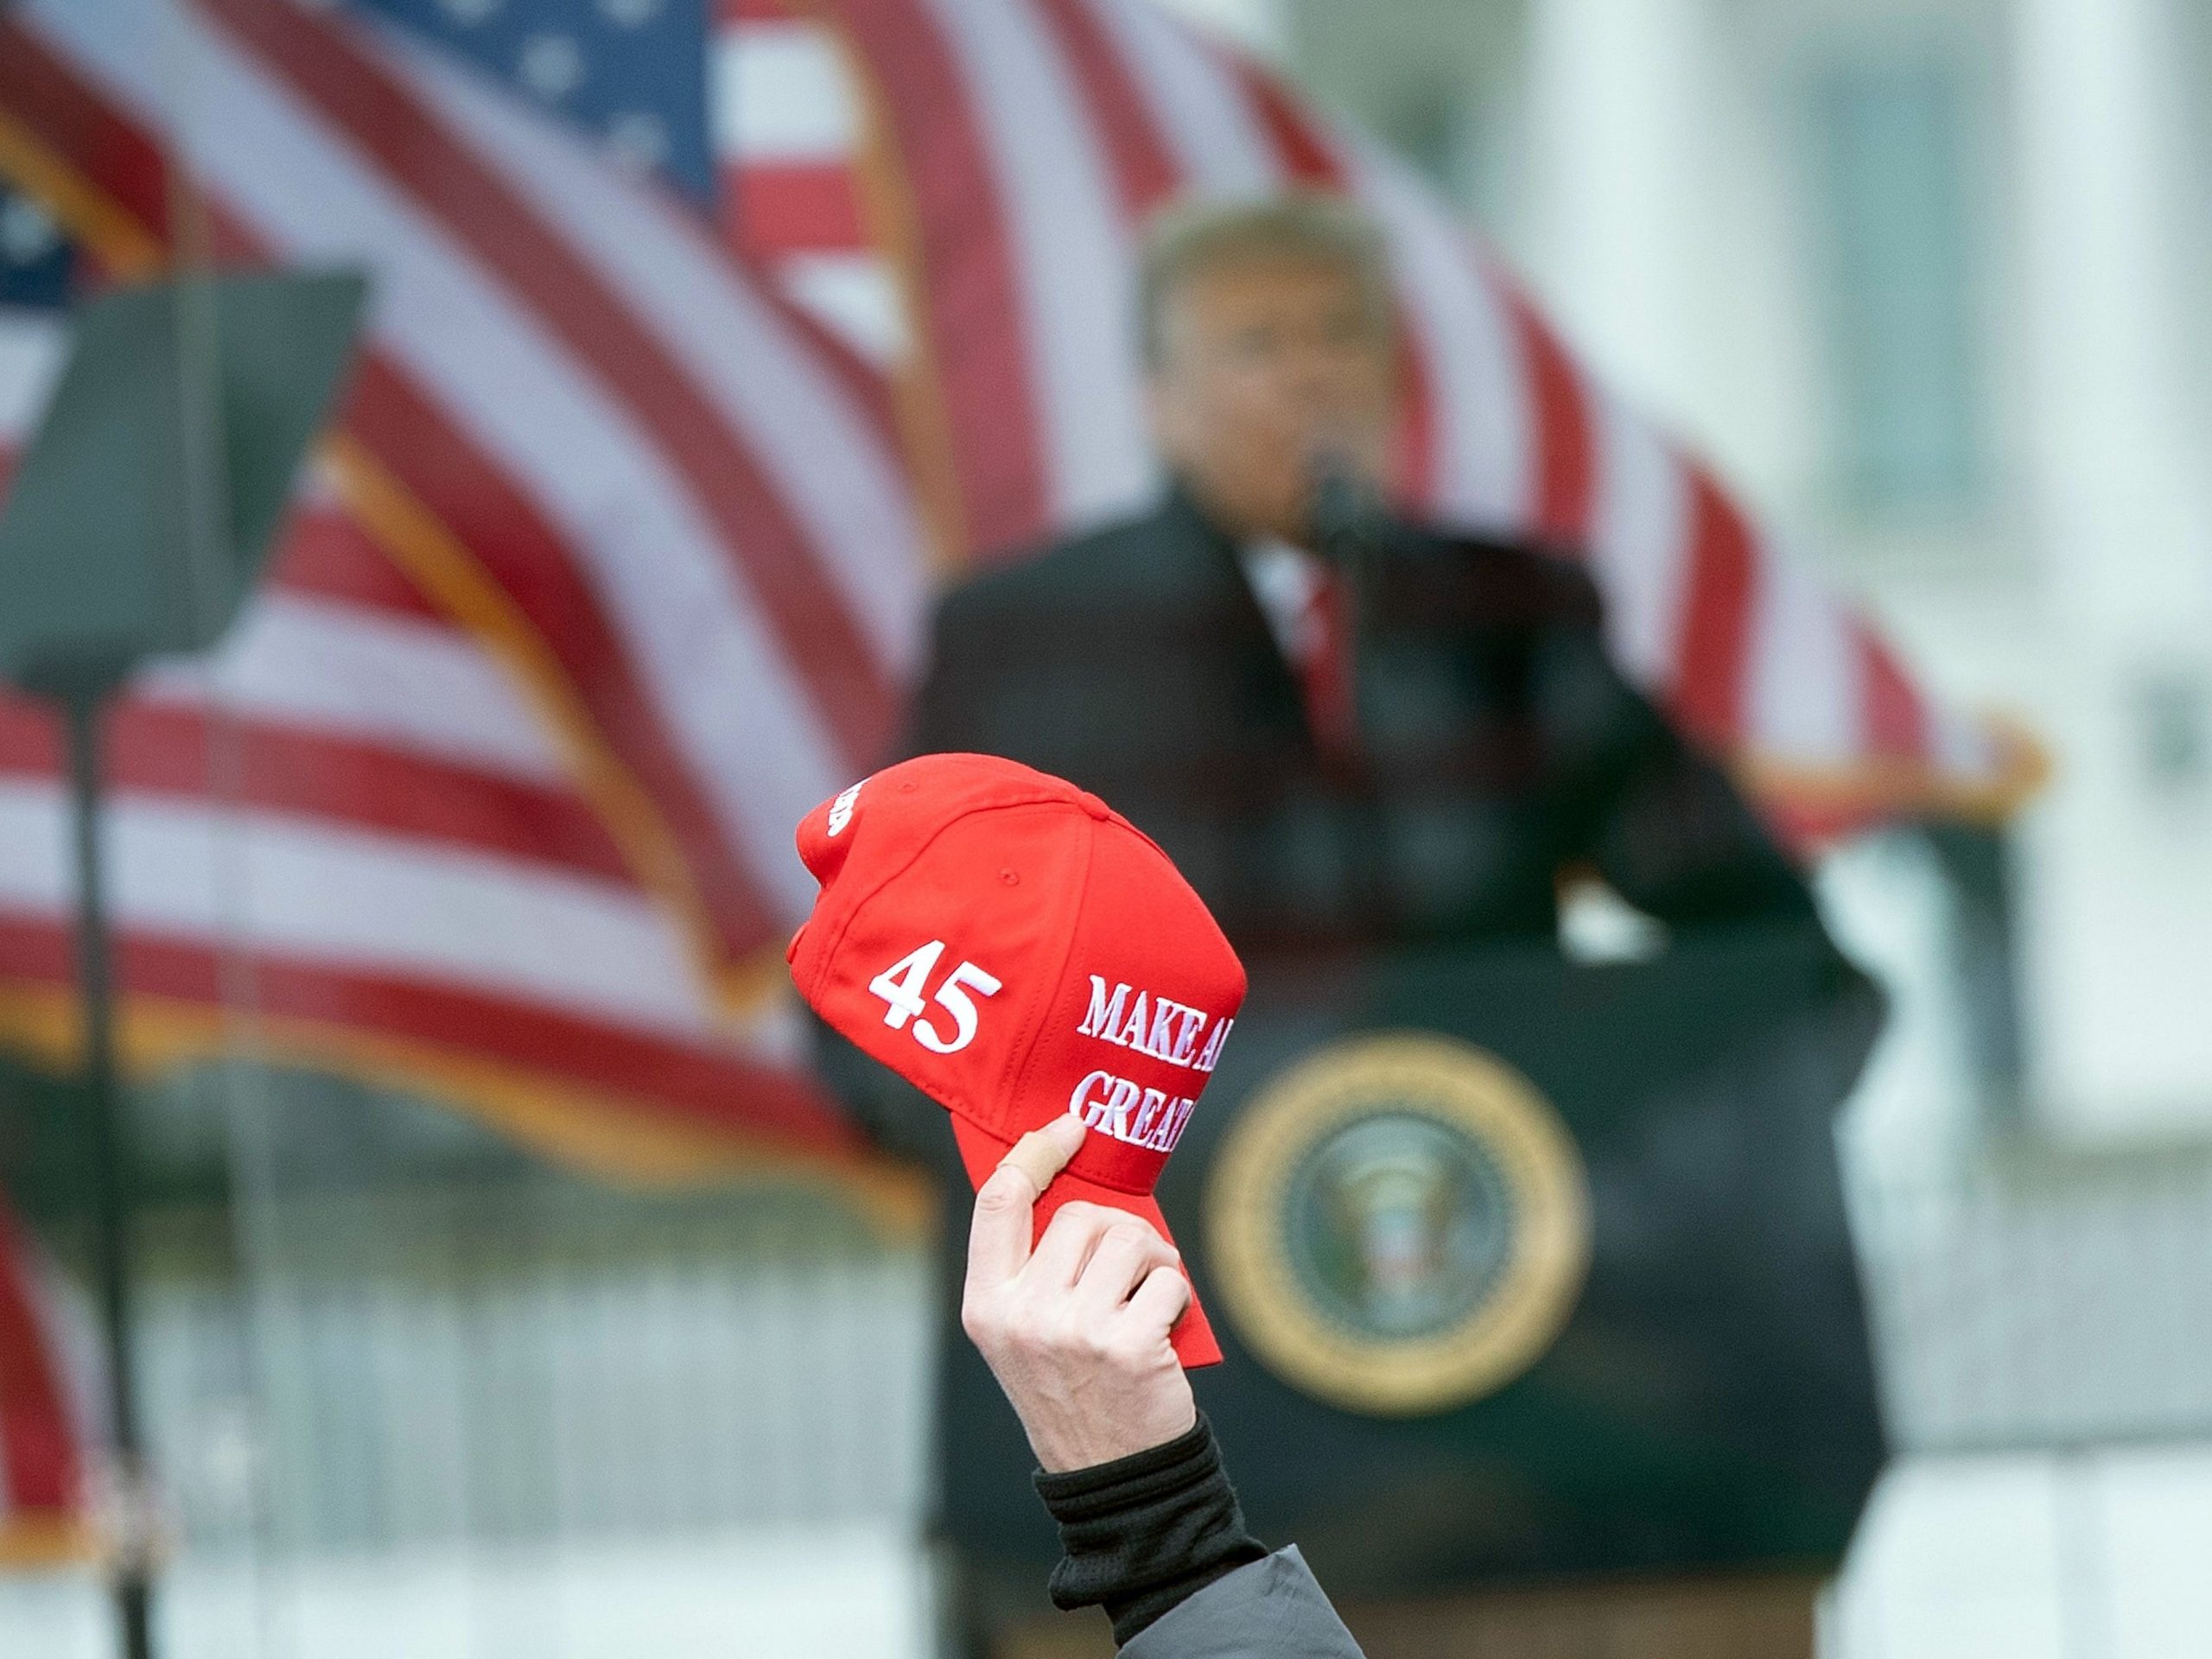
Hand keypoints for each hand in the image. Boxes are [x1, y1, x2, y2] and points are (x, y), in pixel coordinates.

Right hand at [960, 1113, 1197, 1472]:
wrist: (1111, 1473)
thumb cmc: (1074, 1385)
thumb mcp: (1025, 1332)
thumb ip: (1036, 1267)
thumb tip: (1075, 1181)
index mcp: (985, 1305)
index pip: (998, 1202)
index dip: (1035, 1153)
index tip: (1070, 1128)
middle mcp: (1022, 1315)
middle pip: (1080, 1216)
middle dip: (1118, 1231)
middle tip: (1131, 1268)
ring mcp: (1074, 1330)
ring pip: (1129, 1238)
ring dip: (1153, 1258)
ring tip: (1150, 1294)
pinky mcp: (1128, 1344)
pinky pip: (1169, 1277)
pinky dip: (1178, 1294)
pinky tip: (1166, 1328)